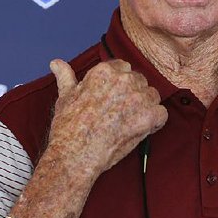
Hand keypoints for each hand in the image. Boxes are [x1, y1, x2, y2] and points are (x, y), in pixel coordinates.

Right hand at [47, 59, 167, 181]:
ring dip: (145, 108)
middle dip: (132, 95)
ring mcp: (138, 98)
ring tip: (128, 123)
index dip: (119, 85)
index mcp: (104, 71)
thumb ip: (66, 76)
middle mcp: (124, 80)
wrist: (75, 154)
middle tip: (118, 114)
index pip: (123, 68)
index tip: (112, 98)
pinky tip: (139, 131)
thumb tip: (56, 62)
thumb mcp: (64, 96)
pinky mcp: (148, 117)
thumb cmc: (68, 127)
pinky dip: (154, 123)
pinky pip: (161, 114)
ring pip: (152, 96)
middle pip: (139, 81)